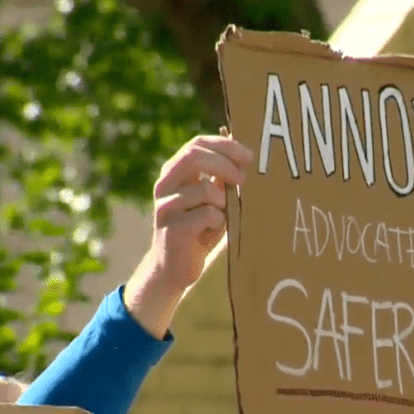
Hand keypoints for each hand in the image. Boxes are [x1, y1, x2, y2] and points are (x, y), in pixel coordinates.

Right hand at [124, 134, 252, 337]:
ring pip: (204, 189)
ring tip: (224, 214)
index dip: (224, 145)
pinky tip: (213, 230)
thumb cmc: (198, 231)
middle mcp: (165, 185)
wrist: (174, 269)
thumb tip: (245, 159)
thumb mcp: (210, 200)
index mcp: (174, 173)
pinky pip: (207, 215)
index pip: (196, 145)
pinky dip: (219, 221)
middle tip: (244, 178)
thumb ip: (220, 180)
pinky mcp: (173, 229)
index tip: (248, 156)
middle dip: (225, 163)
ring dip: (224, 201)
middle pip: (194, 157)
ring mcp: (166, 207)